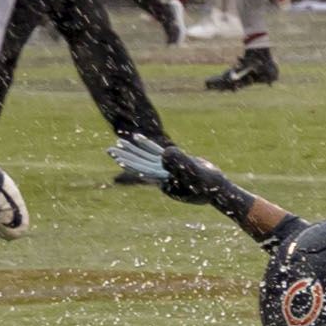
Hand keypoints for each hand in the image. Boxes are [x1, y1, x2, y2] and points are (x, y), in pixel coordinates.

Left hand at [110, 133, 231, 209]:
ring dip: (132, 151)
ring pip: (146, 158)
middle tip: (109, 151)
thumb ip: (180, 162)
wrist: (216, 187)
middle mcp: (162, 175)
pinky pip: (156, 153)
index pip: (145, 172)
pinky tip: (136, 138)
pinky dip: (146, 145)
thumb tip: (165, 151)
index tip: (120, 160)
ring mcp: (166, 168)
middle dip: (125, 158)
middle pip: (140, 165)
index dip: (133, 165)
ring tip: (117, 143)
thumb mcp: (195, 173)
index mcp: (165, 181)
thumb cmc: (207, 184)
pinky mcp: (172, 162)